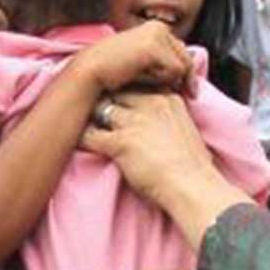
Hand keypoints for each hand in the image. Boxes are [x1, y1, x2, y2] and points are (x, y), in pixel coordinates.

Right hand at [76, 21, 195, 96]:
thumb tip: (188, 72)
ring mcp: (156, 35)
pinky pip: (175, 71)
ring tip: (147, 81)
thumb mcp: (142, 62)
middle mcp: (158, 27)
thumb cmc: (112, 71)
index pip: (182, 51)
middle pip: (187, 57)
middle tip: (190, 94)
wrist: (90, 72)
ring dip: (169, 79)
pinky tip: (143, 78)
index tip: (190, 90)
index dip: (185, 71)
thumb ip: (162, 61)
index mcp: (156, 27)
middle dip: (186, 78)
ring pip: (183, 65)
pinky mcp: (154, 47)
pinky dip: (162, 80)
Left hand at [85, 91, 251, 248]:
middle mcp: (151, 103)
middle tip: (92, 108)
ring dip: (90, 116)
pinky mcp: (121, 142)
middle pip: (116, 90)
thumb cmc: (194, 167)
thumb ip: (170, 117)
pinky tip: (75, 141)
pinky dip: (81, 138)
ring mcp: (135, 122)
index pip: (138, 82)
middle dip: (104, 98)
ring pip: (100, 107)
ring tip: (81, 123)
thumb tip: (160, 122)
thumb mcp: (186, 129)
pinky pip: (89, 134)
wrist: (194, 187)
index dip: (124, 90)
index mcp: (168, 99)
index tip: (117, 98)